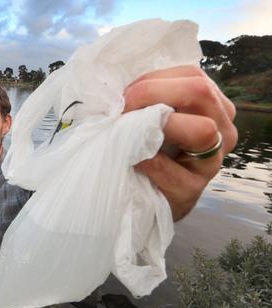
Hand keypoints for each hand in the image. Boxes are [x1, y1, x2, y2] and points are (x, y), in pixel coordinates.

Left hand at [123, 65, 237, 220]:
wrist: (143, 194)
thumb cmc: (144, 147)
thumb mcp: (151, 116)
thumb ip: (148, 98)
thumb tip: (122, 90)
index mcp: (213, 106)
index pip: (192, 77)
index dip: (153, 81)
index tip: (124, 95)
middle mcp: (222, 130)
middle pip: (200, 92)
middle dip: (152, 94)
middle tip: (123, 108)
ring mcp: (212, 162)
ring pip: (202, 130)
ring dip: (157, 126)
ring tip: (128, 131)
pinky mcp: (191, 190)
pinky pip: (170, 169)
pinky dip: (145, 160)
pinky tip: (130, 159)